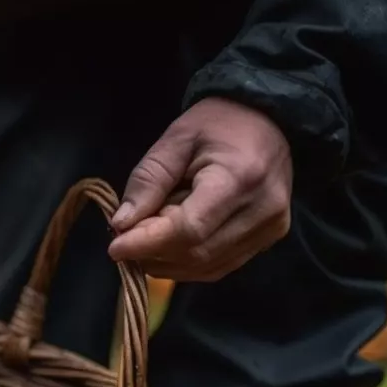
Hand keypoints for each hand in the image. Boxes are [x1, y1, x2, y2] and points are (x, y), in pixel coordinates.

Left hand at [107, 97, 292, 281]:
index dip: (148, 243)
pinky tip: (171, 245)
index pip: (189, 229)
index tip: (115, 247)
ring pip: (207, 266)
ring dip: (168, 261)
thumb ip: (148, 181)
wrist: (267, 119)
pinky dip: (188, 263)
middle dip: (153, 251)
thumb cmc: (217, 124)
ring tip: (150, 235)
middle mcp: (262, 210)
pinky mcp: (270, 238)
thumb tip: (122, 225)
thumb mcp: (175, 140)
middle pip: (196, 253)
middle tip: (129, 234)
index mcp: (239, 178)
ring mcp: (271, 228)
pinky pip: (221, 265)